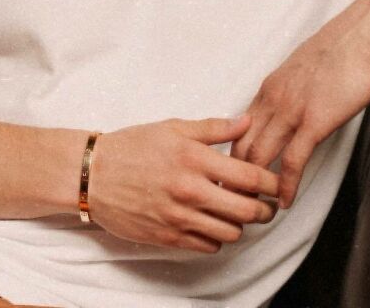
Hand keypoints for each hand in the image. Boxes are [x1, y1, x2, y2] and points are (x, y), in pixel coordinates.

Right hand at [89, 115, 278, 252]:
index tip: (275, 182)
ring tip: (239, 214)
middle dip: (264, 210)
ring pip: (230, 233)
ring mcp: (179, 218)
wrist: (94, 174)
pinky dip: (217, 238)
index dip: (270, 182)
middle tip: (267, 205)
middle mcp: (190, 191)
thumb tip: (247, 122)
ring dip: (240, 225)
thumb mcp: (175, 127)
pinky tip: (213, 223)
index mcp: (195, 159)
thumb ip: (214, 128)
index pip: (249, 177)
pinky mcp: (167, 237)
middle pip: (246, 211)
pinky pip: (207, 246)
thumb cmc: (134, 146)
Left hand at [231, 0, 369, 207]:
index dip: (234, 155)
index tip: (233, 176)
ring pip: (259, 157)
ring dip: (256, 187)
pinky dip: (285, 186)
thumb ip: (291, 90)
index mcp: (269, 86)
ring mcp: (291, 111)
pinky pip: (291, 162)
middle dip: (235, 176)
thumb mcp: (304, 67)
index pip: (238, 128)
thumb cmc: (343, 48)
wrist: (367, 37)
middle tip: (235, 200)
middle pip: (241, 146)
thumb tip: (290, 105)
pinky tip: (285, 202)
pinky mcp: (314, 122)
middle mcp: (272, 99)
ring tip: (256, 209)